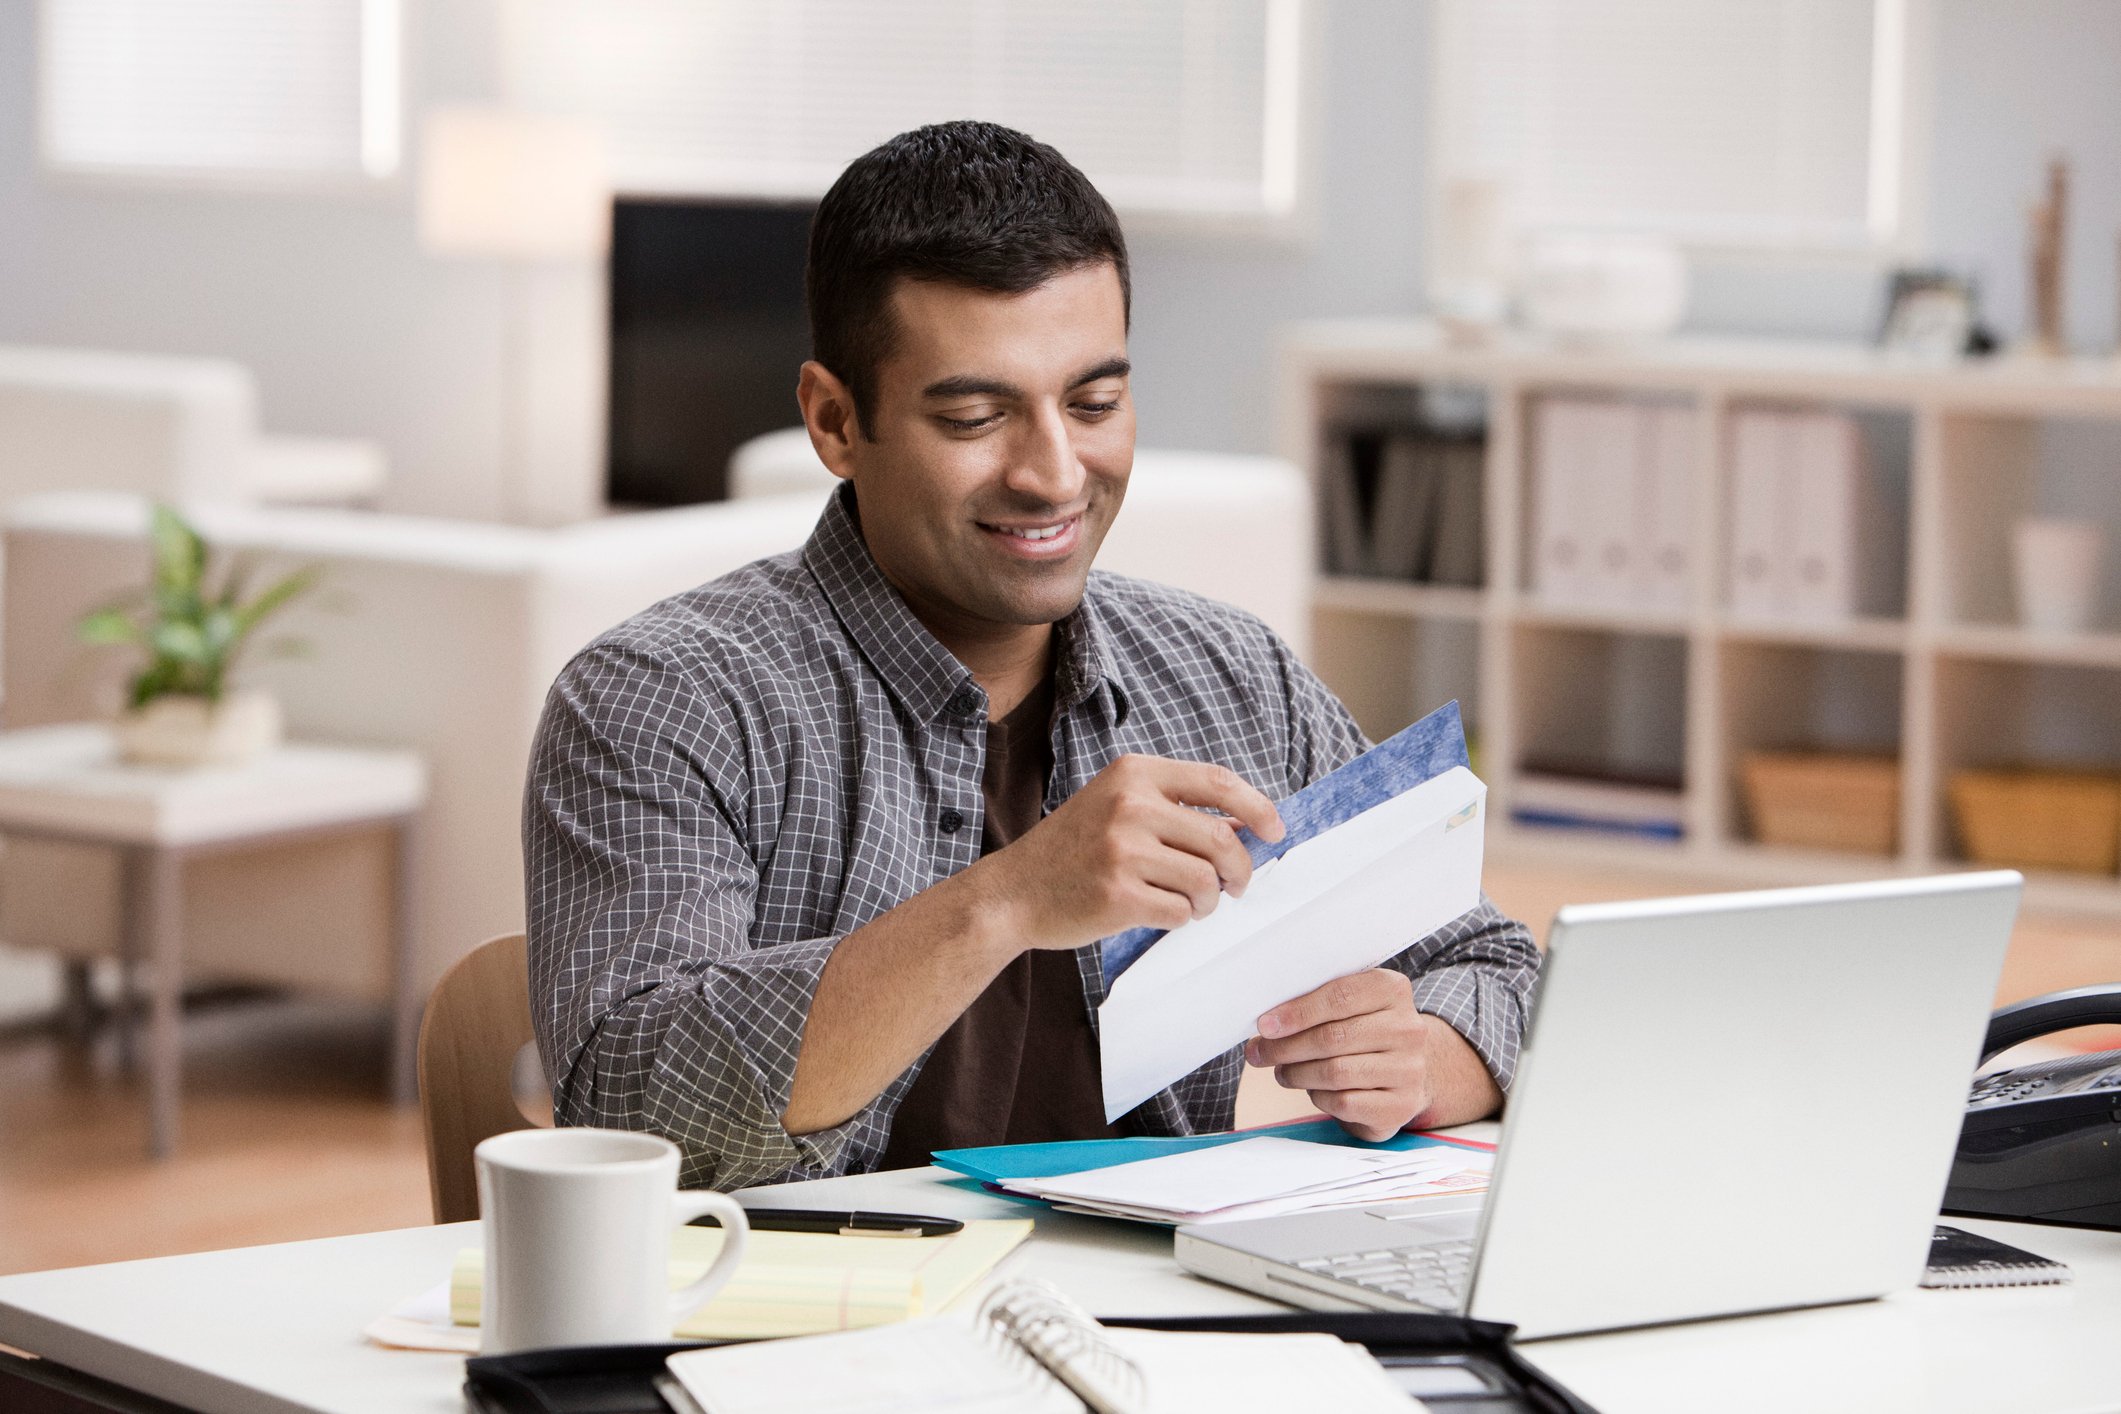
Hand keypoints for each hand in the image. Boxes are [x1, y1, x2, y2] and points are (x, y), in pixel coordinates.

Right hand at [970, 754, 1283, 952]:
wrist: (1013, 892)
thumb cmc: (1073, 850)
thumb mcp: (1117, 806)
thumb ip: (1174, 808)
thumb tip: (1246, 827)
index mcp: (1134, 773)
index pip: (1219, 783)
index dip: (1258, 808)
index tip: (1275, 831)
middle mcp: (1129, 805)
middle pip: (1220, 839)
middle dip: (1240, 870)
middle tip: (1235, 886)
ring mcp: (1122, 851)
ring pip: (1206, 881)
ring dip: (1209, 901)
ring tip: (1191, 904)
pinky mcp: (1118, 896)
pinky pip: (1181, 912)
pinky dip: (1183, 919)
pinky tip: (1163, 913)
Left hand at [1244, 969, 1500, 1139]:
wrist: (1402, 1072)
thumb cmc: (1361, 1033)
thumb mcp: (1347, 1007)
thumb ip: (1312, 1005)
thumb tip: (1266, 1025)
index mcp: (1393, 990)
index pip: (1340, 996)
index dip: (1297, 1012)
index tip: (1265, 1025)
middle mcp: (1408, 1029)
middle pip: (1333, 1037)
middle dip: (1286, 1047)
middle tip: (1260, 1053)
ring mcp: (1409, 1070)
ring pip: (1335, 1072)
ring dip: (1297, 1074)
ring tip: (1283, 1072)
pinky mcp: (1400, 1106)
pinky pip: (1344, 1102)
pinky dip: (1318, 1097)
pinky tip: (1313, 1090)